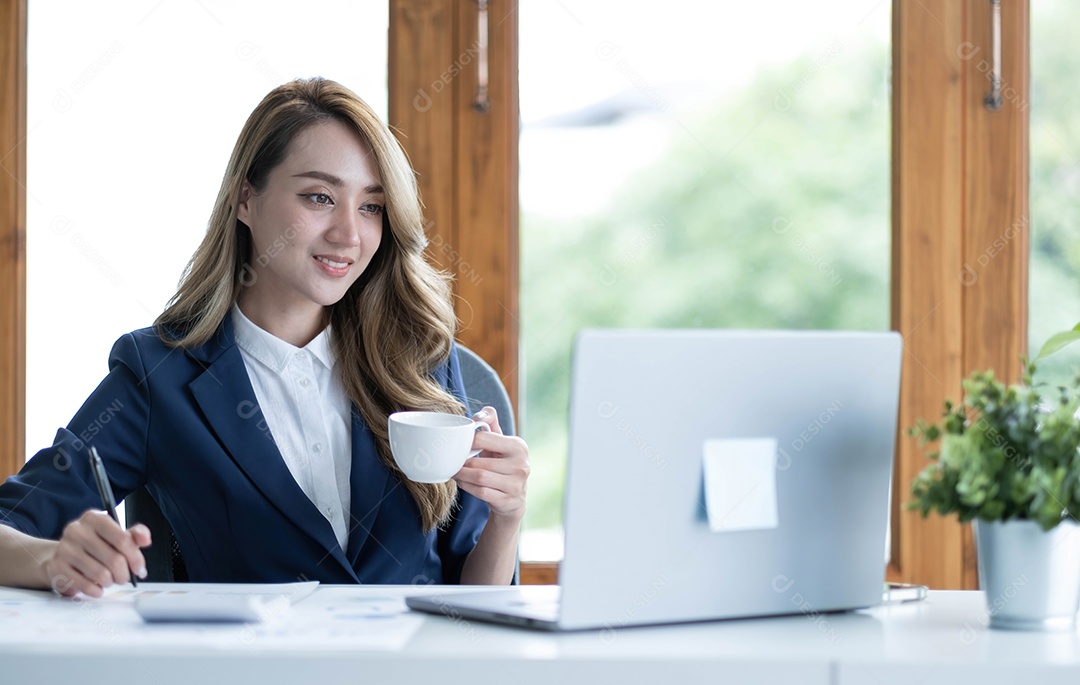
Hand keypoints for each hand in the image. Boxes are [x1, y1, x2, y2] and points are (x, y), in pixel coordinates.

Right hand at [42, 510, 150, 596]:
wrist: (61, 555)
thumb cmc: (94, 545)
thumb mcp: (115, 535)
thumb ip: (134, 535)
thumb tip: (145, 539)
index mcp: (94, 517)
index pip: (123, 539)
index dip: (135, 558)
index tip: (140, 569)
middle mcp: (77, 530)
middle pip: (114, 560)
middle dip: (124, 574)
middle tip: (124, 577)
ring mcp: (64, 548)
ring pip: (101, 574)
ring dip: (110, 582)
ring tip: (109, 580)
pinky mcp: (56, 567)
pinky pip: (85, 585)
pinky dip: (96, 590)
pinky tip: (98, 587)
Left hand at [453, 407, 529, 521]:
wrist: (515, 498)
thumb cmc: (503, 465)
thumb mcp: (501, 442)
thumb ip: (491, 423)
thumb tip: (478, 415)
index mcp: (518, 446)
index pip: (484, 438)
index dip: (468, 442)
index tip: (459, 445)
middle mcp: (521, 465)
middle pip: (480, 462)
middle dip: (462, 463)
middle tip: (452, 462)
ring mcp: (516, 485)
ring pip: (479, 478)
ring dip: (462, 475)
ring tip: (455, 472)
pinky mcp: (508, 501)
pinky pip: (481, 492)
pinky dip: (467, 486)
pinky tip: (462, 482)